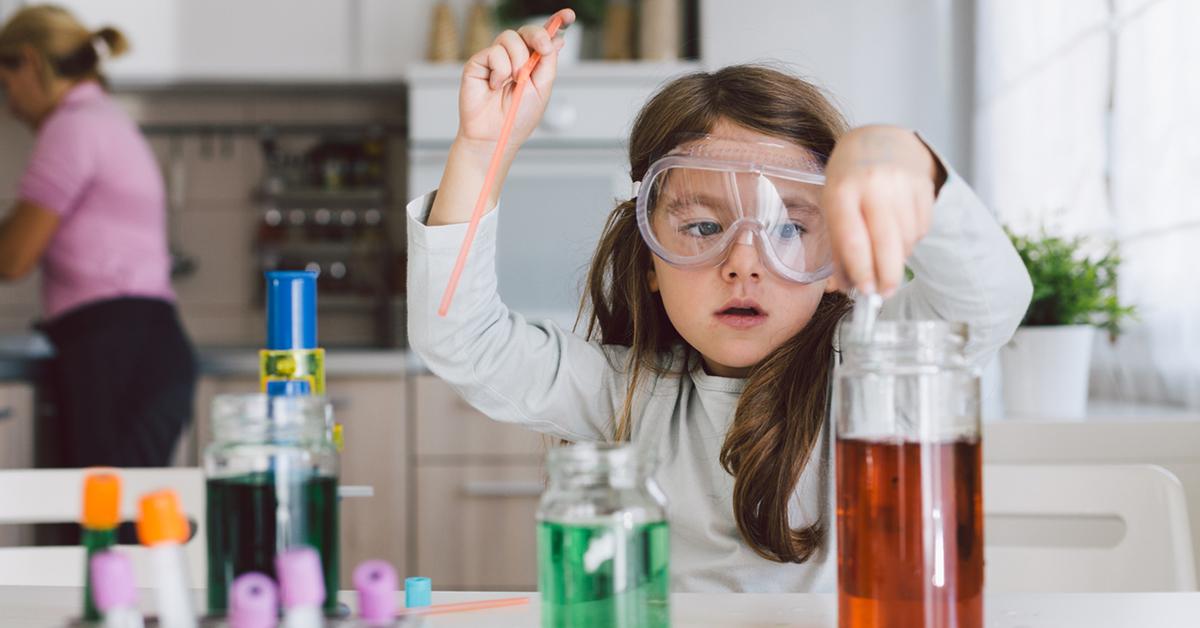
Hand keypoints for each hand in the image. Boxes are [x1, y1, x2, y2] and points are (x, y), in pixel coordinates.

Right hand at [457, 9, 574, 150]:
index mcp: (532, 64)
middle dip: (538, 35)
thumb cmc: (517, 118)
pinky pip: (493, 51)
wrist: (495, 136)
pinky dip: (500, 70)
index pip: (544, 38)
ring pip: (509, 37)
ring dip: (517, 60)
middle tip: (543, 49)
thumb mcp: (542, 88)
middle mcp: (514, 58)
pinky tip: (495, 86)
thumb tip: (557, 40)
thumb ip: (548, 62)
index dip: (556, 23)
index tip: (569, 15)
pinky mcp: (478, 63)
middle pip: (526, 31)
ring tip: (515, 80)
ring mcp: (496, 59)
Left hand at [820, 125, 940, 296]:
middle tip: (885, 293)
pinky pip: (922, 228)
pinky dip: (911, 239)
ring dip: (898, 256)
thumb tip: (845, 286)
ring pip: (906, 239)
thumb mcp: (833, 206)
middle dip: (887, 276)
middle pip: (886, 244)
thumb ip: (838, 247)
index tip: (866, 292)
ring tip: (886, 250)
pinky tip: (899, 228)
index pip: (853, 240)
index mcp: (842, 191)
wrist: (879, 141)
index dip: (861, 271)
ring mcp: (901, 183)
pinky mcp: (923, 185)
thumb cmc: (849, 180)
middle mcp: (872, 185)